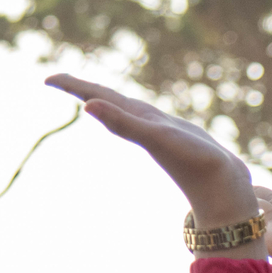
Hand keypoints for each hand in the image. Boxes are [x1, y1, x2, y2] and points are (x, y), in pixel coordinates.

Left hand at [44, 74, 256, 229]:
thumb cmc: (193, 166)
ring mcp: (159, 132)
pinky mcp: (177, 138)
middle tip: (58, 80)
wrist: (224, 194)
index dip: (73, 86)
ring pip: (127, 110)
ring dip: (108, 98)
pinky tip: (138, 114)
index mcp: (134, 122)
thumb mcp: (155, 139)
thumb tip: (86, 106)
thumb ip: (122, 122)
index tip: (47, 79)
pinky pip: (149, 120)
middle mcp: (143, 126)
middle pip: (107, 100)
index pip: (97, 97)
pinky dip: (138, 112)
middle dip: (83, 89)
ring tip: (92, 92)